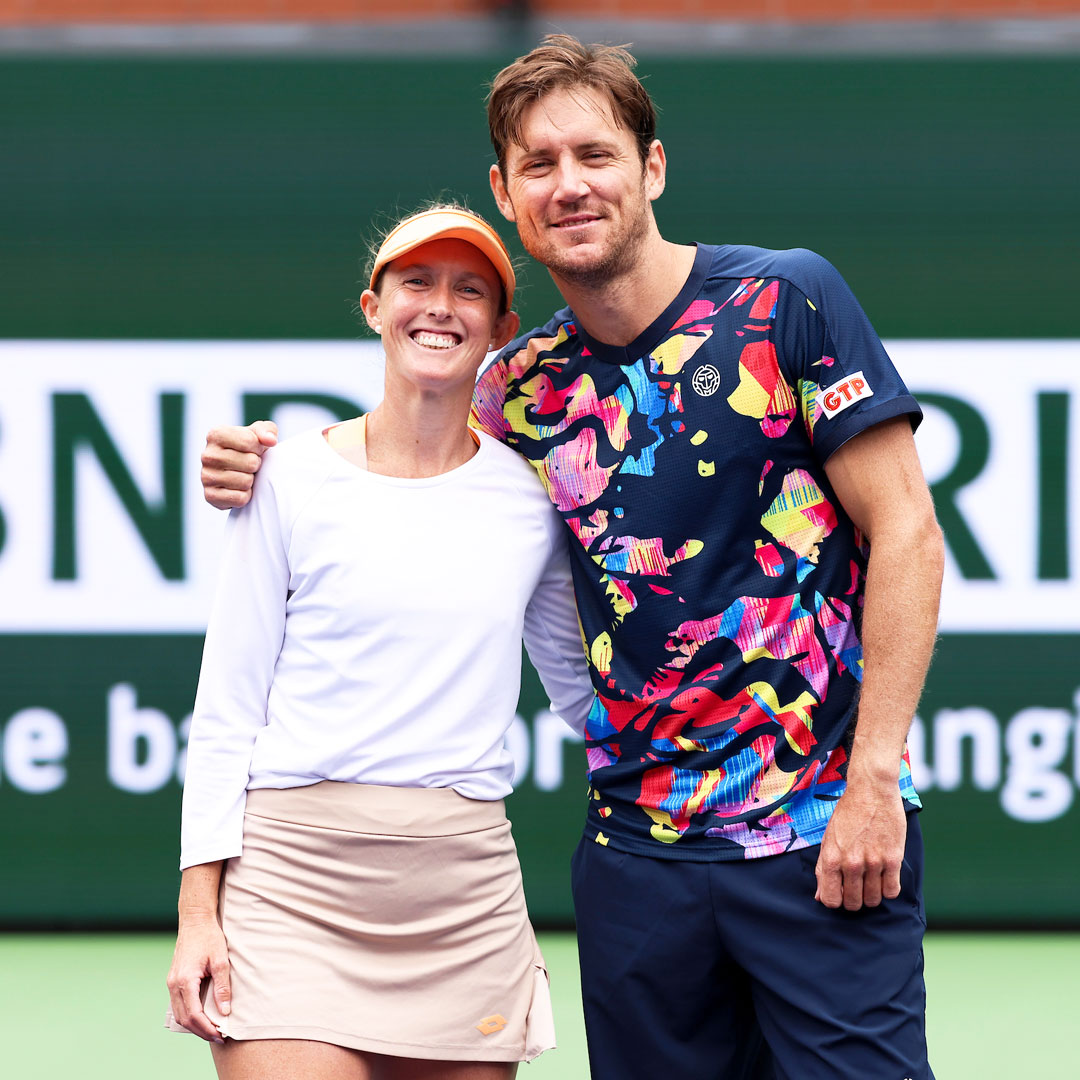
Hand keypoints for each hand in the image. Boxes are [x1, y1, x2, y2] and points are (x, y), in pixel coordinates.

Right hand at [166, 919, 231, 1042]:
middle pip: (184, 1018)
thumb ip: (222, 987)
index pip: (194, 1014)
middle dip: (201, 1031)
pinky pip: (178, 1004)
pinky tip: (202, 1017)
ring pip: (179, 1014)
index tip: (221, 1034)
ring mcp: (171, 983)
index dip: (207, 1028)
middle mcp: (174, 984)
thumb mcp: (220, 960)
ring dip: (194, 1025)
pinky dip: (189, 1015)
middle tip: (219, 1037)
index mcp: (184, 980)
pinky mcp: (173, 980)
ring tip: (211, 1030)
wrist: (195, 921)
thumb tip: (225, 1011)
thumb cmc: (209, 937)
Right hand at [201, 420, 277, 509]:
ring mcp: (206, 476)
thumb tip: (270, 440)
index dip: (259, 448)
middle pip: (250, 463)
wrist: (237, 473)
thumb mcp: (259, 434)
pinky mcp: (210, 496)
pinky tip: (238, 488)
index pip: (250, 441)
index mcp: (216, 435)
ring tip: (243, 475)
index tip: (254, 449)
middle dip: (256, 465)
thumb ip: (267, 430)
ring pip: (246, 482)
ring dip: (251, 481)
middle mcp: (207, 455)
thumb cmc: (249, 449)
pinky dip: (245, 496)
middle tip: (249, 465)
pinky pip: (240, 498)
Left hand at [814, 777, 905, 910]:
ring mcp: (873, 862)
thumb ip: (823, 869)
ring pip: (873, 900)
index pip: (831, 899)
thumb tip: (820, 897)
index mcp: (831, 857)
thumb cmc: (848, 814)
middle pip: (853, 903)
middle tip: (856, 888)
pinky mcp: (893, 859)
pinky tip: (884, 877)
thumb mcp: (828, 839)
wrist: (871, 791)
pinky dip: (888, 889)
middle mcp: (851, 863)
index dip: (835, 901)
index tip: (840, 893)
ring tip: (870, 881)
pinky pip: (892, 891)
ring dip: (871, 895)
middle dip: (854, 900)